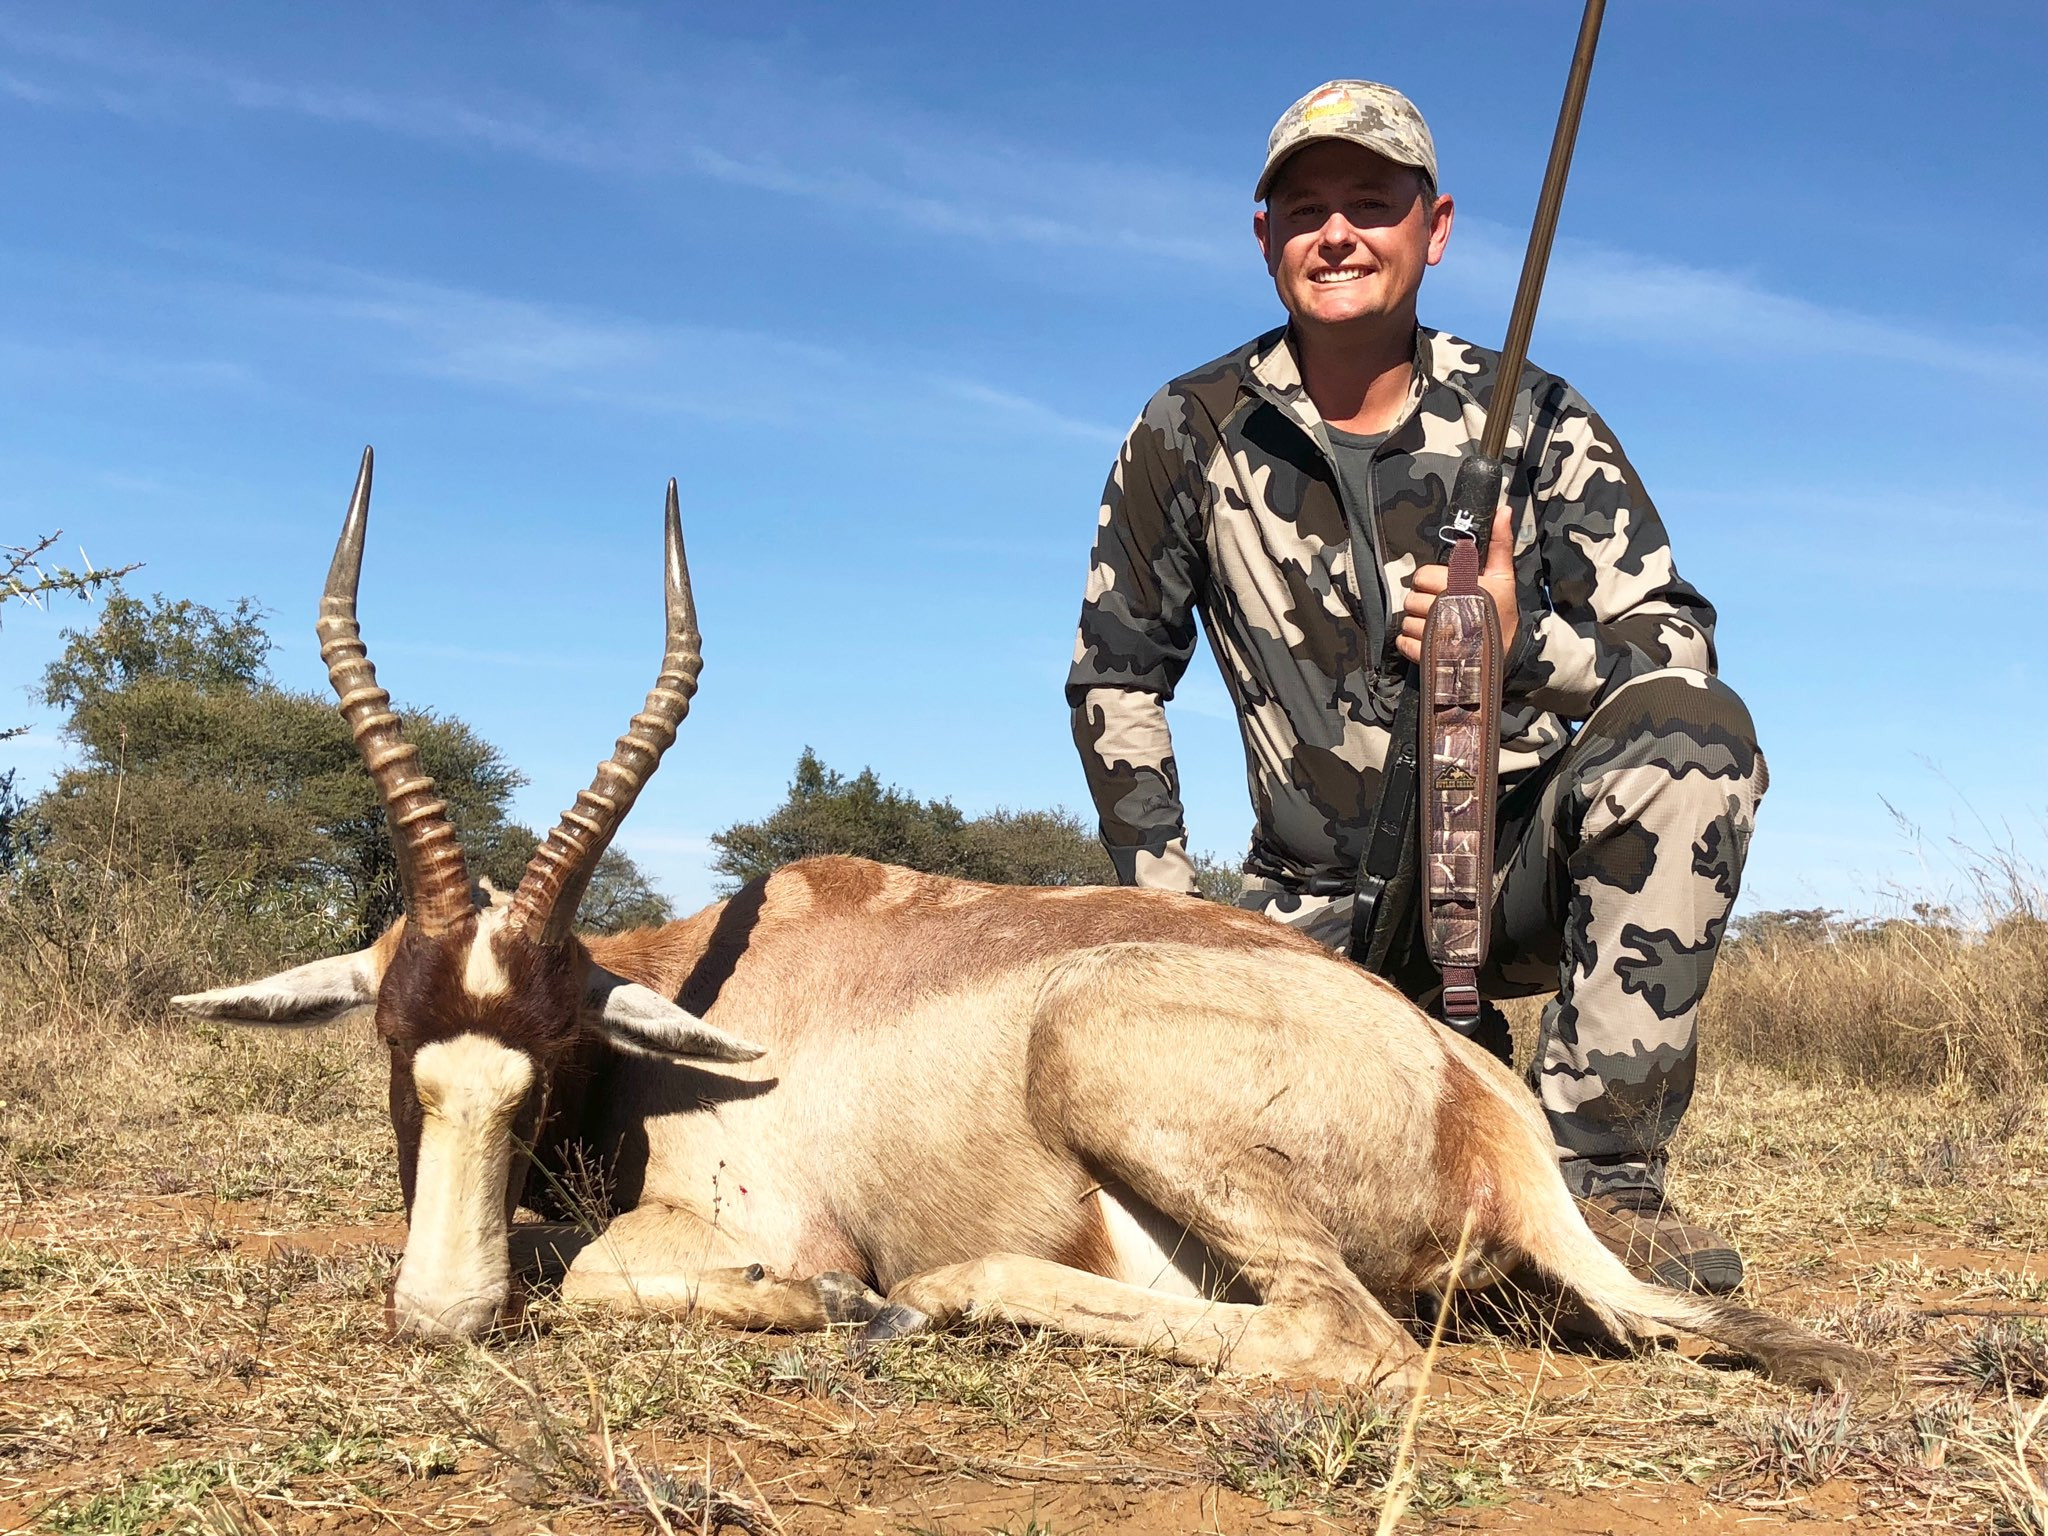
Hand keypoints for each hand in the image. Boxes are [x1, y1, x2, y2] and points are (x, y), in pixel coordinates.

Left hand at [1395, 503, 1517, 664]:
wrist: (1508, 652)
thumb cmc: (1502, 611)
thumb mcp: (1503, 576)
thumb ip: (1499, 543)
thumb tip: (1503, 510)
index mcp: (1462, 587)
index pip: (1422, 576)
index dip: (1428, 580)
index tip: (1442, 586)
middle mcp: (1448, 611)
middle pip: (1411, 598)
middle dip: (1421, 601)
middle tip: (1438, 606)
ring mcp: (1438, 636)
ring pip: (1406, 621)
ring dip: (1416, 622)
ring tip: (1435, 624)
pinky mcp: (1430, 656)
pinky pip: (1404, 643)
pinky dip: (1409, 641)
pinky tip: (1425, 640)